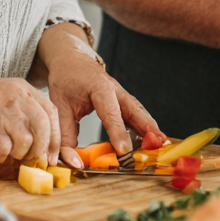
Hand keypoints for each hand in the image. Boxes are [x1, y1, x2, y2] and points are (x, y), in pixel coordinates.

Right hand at [0, 75, 60, 163]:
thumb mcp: (7, 96)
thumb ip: (24, 112)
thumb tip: (42, 142)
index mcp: (25, 89)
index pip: (51, 113)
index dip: (56, 137)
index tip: (53, 155)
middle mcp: (18, 97)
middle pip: (43, 128)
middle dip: (41, 149)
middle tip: (31, 160)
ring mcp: (3, 110)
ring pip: (26, 141)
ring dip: (18, 154)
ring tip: (6, 152)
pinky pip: (4, 148)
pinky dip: (0, 156)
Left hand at [45, 46, 162, 167]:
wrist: (71, 59)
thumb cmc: (65, 79)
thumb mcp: (58, 106)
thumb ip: (65, 134)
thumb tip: (72, 161)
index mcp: (99, 87)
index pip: (111, 113)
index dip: (118, 133)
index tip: (124, 151)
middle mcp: (115, 89)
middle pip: (135, 109)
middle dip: (148, 128)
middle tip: (158, 146)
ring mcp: (121, 94)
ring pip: (139, 111)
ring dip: (150, 128)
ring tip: (160, 146)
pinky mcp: (122, 100)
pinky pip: (135, 113)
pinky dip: (144, 126)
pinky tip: (150, 140)